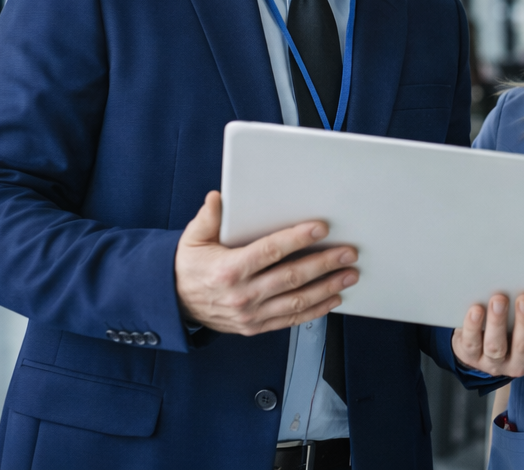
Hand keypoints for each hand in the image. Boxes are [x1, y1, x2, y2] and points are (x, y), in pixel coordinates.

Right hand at [174, 191, 358, 334]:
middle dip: (324, 264)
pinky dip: (315, 310)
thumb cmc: (189, 266)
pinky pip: (290, 320)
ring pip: (296, 301)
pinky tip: (333, 298)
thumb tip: (218, 197)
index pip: (269, 251)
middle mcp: (242, 295)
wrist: (174, 303)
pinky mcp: (255, 327)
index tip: (321, 228)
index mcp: (228, 269)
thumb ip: (208, 217)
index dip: (297, 238)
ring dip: (327, 288)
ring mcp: (250, 314)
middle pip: (291, 277)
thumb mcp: (192, 238)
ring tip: (348, 274)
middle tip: (347, 252)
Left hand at [452, 292, 523, 376]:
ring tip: (499, 300)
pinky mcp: (472, 356)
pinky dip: (473, 327)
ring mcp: (494, 362)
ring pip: (496, 347)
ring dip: (498, 322)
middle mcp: (519, 362)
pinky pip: (472, 344)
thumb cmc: (517, 322)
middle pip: (523, 347)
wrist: (484, 337)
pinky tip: (476, 310)